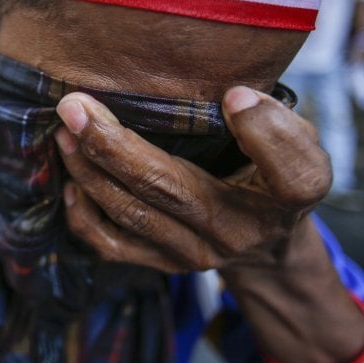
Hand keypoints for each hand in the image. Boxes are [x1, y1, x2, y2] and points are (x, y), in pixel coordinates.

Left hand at [54, 86, 332, 272]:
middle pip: (167, 189)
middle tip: (74, 107)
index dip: (266, 135)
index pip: (291, 175)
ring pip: (130, 214)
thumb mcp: (298, 149)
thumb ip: (279, 128)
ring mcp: (191, 255)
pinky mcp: (163, 265)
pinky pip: (113, 246)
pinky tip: (69, 183)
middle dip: (113, 145)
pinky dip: (84, 215)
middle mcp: (233, 234)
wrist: (262, 247)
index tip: (234, 97)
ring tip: (64, 133)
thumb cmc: (272, 182)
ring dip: (89, 171)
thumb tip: (235, 98)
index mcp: (284, 199)